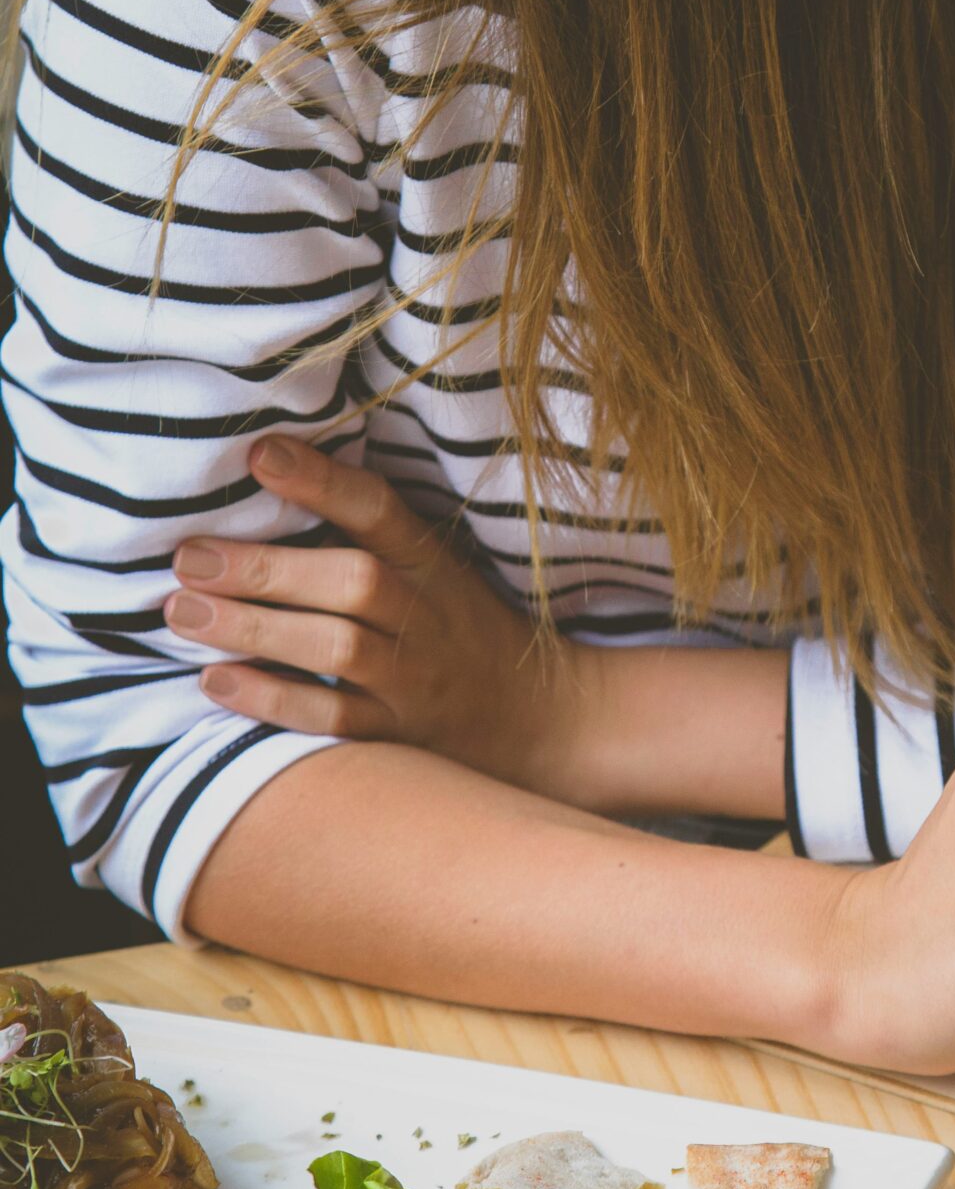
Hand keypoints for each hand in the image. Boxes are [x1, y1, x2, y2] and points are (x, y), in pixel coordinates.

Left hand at [166, 438, 580, 795]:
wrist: (538, 719)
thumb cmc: (461, 630)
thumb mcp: (436, 569)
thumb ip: (368, 536)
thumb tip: (264, 476)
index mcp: (431, 563)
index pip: (380, 510)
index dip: (323, 481)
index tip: (260, 453)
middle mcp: (426, 616)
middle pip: (354, 582)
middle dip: (267, 567)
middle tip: (189, 555)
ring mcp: (414, 679)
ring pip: (336, 648)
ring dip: (255, 628)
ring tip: (183, 611)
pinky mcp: (398, 734)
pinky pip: (333, 718)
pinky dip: (272, 700)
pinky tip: (216, 681)